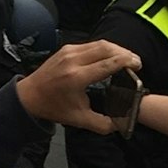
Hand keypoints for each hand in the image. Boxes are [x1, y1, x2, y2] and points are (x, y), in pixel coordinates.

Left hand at [14, 39, 141, 131]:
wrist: (29, 96)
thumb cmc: (54, 107)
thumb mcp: (79, 120)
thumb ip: (102, 124)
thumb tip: (121, 124)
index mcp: (76, 78)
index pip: (107, 64)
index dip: (126, 61)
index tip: (138, 65)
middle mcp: (73, 61)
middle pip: (106, 48)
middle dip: (125, 52)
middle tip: (136, 61)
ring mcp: (68, 51)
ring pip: (99, 43)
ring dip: (116, 48)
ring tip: (127, 58)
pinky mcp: (66, 48)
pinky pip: (91, 44)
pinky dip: (105, 48)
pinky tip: (111, 56)